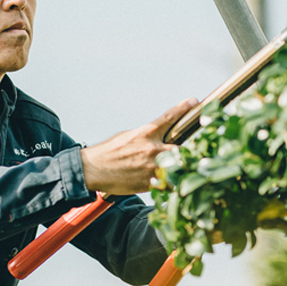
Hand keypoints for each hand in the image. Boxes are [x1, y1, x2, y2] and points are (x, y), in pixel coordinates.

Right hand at [80, 98, 198, 195]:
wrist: (93, 169)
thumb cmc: (108, 152)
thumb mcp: (128, 136)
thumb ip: (146, 136)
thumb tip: (159, 136)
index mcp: (145, 134)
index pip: (168, 117)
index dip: (183, 108)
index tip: (194, 101)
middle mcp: (151, 149)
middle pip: (181, 148)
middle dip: (186, 151)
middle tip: (191, 153)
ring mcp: (151, 167)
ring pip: (176, 168)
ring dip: (178, 169)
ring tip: (180, 171)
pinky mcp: (148, 183)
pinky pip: (167, 184)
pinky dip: (169, 183)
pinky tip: (167, 183)